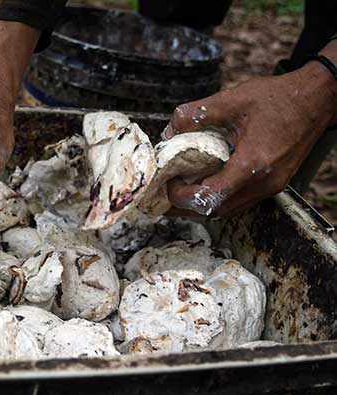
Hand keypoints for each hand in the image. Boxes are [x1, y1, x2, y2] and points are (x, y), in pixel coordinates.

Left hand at [162, 60, 336, 215]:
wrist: (316, 98)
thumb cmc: (279, 98)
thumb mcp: (233, 99)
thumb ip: (198, 113)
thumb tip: (169, 130)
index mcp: (253, 163)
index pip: (210, 196)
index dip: (183, 196)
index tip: (168, 184)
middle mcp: (265, 182)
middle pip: (217, 210)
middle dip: (187, 206)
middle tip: (166, 194)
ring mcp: (272, 186)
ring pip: (229, 209)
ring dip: (203, 204)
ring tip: (181, 192)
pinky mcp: (274, 183)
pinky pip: (241, 200)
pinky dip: (220, 198)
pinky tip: (206, 184)